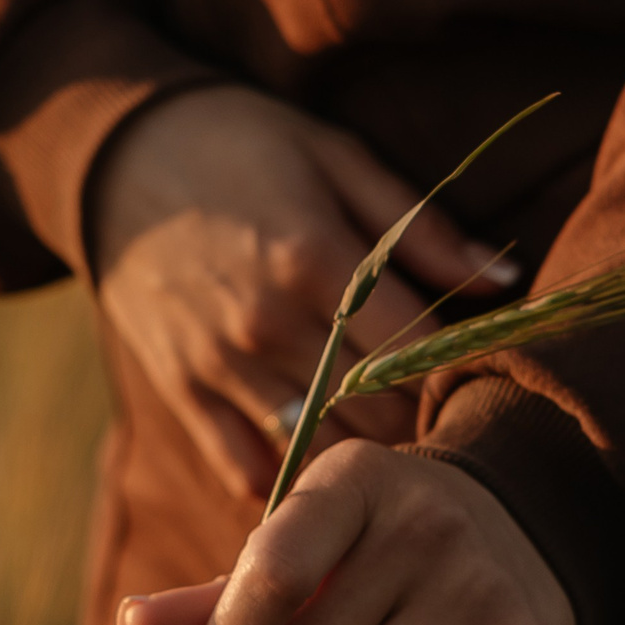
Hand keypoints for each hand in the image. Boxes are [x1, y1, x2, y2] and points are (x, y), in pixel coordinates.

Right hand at [88, 83, 516, 498]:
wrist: (117, 153)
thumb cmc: (245, 144)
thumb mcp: (337, 160)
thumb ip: (422, 229)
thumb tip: (507, 283)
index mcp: (316, 260)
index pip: (416, 352)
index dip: (456, 371)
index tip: (474, 369)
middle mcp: (268, 323)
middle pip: (376, 414)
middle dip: (418, 420)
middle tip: (441, 412)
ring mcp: (221, 364)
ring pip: (319, 451)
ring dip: (363, 457)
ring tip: (392, 442)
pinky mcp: (183, 390)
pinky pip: (245, 468)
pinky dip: (290, 481)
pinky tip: (322, 467)